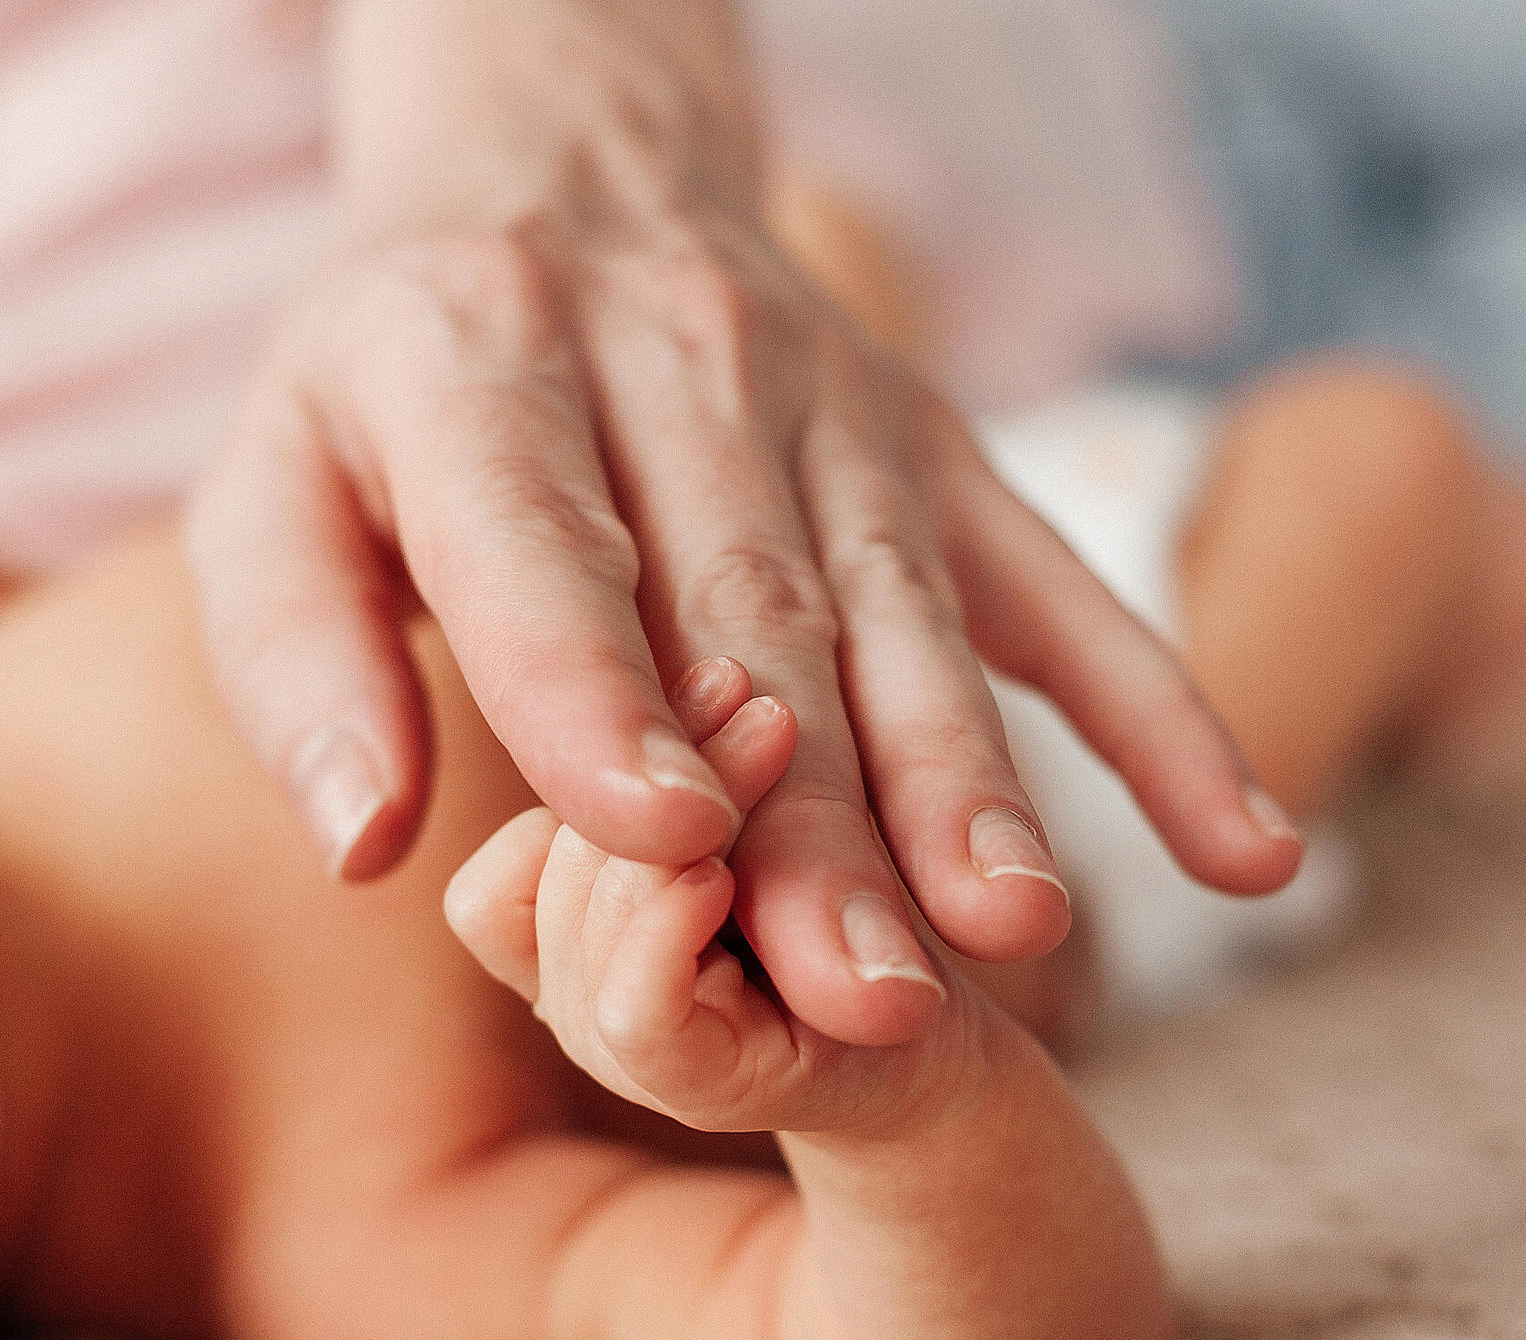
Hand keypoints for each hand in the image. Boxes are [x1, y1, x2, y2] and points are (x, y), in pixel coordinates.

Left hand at [190, 0, 1302, 1050]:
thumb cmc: (396, 374)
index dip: (595, 685)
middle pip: (751, 616)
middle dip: (812, 817)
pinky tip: (1246, 847)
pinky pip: (1060, 586)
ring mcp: (832, 407)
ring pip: (903, 617)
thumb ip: (296, 654)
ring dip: (963, 783)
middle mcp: (674, 364)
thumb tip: (363, 848)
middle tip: (857, 998)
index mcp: (474, 363)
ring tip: (1017, 937)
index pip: (540, 535)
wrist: (568, 155)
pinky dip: (1157, 714)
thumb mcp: (279, 474)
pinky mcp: (938, 447)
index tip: (661, 839)